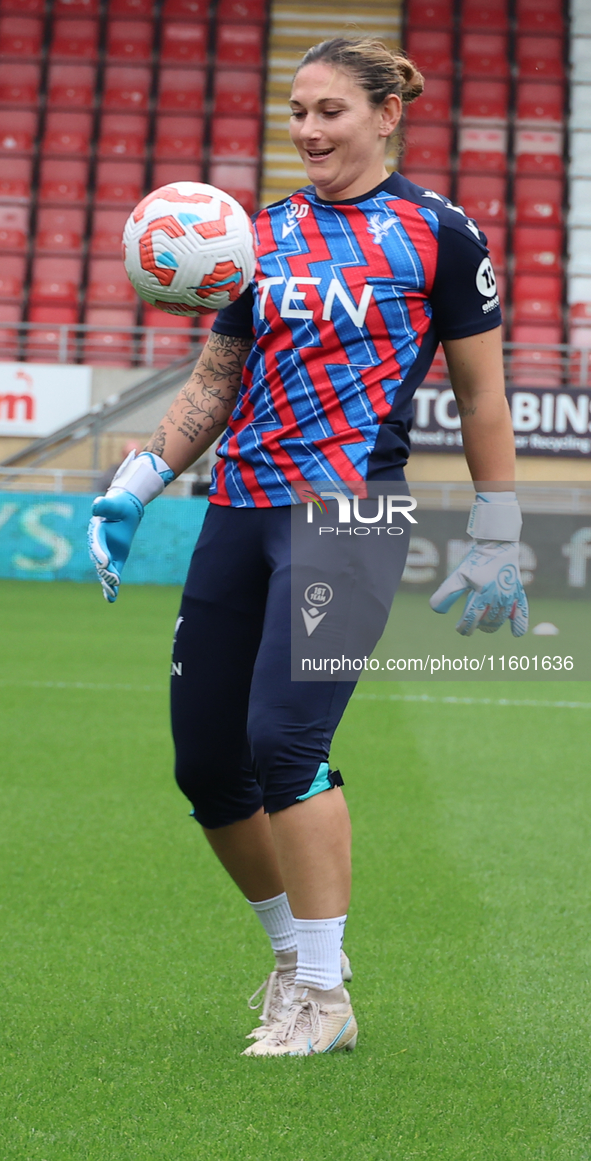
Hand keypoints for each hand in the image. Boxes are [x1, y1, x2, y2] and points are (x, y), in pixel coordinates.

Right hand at [87, 450, 174, 601]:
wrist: (123, 511)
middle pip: (100, 561)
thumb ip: (105, 506)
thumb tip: (96, 505)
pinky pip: (112, 575)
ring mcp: (105, 556)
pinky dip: (110, 587)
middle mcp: (98, 547)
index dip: (101, 553)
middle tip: (115, 580)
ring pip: (105, 571)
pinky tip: (111, 599)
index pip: (97, 545)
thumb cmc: (118, 506)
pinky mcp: (114, 561)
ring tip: (113, 592)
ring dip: (108, 582)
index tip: (106, 562)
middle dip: (107, 571)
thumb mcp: (114, 505)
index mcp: (96, 533)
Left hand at [430, 539, 527, 636]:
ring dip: (491, 624)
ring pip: (500, 620)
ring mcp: (510, 597)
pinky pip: (522, 613)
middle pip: (487, 622)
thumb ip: (446, 593)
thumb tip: (435, 610)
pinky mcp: (518, 593)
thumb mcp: (458, 576)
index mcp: (481, 594)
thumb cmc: (476, 561)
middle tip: (473, 622)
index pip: (472, 619)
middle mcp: (497, 598)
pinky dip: (520, 624)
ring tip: (484, 622)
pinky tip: (516, 633)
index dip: (464, 627)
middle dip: (478, 625)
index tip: (459, 629)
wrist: (498, 546)